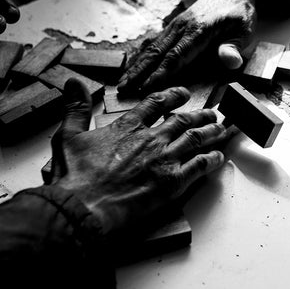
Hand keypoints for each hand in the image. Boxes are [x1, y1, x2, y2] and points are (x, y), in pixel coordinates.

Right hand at [47, 80, 227, 232]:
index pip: (155, 104)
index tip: (183, 94)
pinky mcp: (172, 183)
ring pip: (196, 139)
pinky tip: (219, 158)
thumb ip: (75, 108)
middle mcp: (150, 139)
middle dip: (200, 114)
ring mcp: (164, 160)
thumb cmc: (75, 177)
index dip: (172, 96)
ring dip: (211, 132)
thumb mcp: (67, 136)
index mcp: (127, 127)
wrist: (83, 206)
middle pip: (182, 121)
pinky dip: (212, 161)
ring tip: (221, 128)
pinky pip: (199, 167)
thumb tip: (72, 82)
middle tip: (211, 112)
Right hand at [118, 0, 263, 92]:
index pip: (176, 56)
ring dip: (135, 65)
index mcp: (198, 30)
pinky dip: (140, 55)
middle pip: (156, 53)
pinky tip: (131, 66)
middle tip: (122, 89)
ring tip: (121, 82)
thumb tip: (230, 61)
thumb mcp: (244, 29)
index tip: (147, 89)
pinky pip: (153, 41)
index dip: (161, 74)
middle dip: (139, 73)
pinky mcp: (172, 26)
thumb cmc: (238, 11)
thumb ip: (234, 47)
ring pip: (151, 47)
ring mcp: (175, 25)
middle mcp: (181, 27)